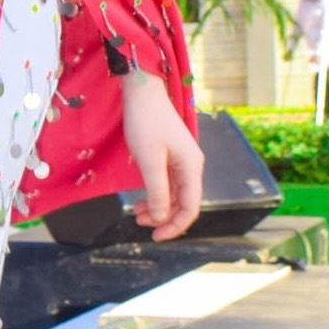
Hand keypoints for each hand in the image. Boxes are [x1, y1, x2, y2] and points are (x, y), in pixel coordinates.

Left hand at [120, 71, 203, 242]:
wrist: (142, 92)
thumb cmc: (146, 123)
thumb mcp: (150, 161)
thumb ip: (157, 191)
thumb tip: (161, 218)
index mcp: (192, 167)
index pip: (190, 207)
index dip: (175, 226)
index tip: (156, 237)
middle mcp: (191, 166)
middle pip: (183, 203)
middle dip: (164, 217)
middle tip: (139, 224)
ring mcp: (182, 160)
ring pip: (174, 194)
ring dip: (158, 207)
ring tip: (136, 214)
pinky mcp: (171, 155)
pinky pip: (167, 183)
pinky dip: (155, 194)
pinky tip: (141, 200)